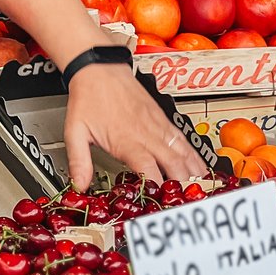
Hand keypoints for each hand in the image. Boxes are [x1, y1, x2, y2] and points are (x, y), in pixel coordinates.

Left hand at [64, 64, 205, 190]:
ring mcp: (158, 126)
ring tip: (200, 191)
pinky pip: (184, 140)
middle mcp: (146, 134)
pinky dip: (194, 156)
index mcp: (126, 140)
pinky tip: (198, 168)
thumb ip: (78, 161)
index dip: (157, 187)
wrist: (99, 69)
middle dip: (181, 186)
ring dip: (193, 173)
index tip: (160, 204)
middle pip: (173, 164)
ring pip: (184, 153)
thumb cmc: (89, 98)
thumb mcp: (75, 131)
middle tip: (185, 205)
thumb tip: (79, 186)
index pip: (149, 169)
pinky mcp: (163, 119)